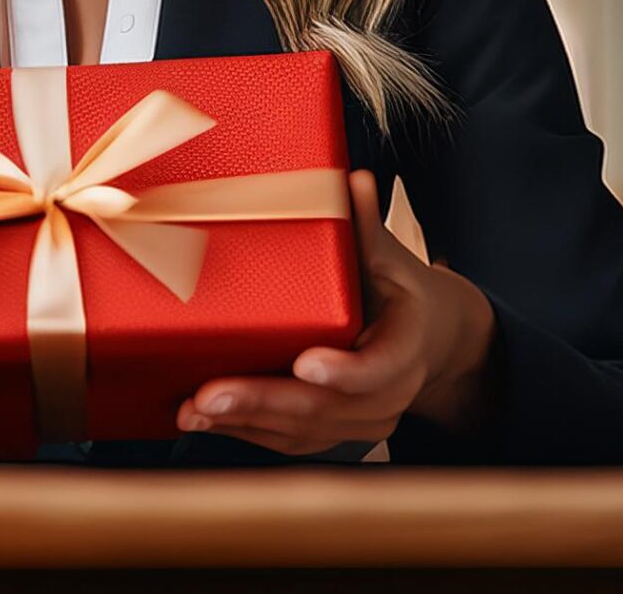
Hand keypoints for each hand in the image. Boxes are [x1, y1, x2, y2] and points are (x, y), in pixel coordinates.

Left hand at [175, 168, 496, 454]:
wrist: (429, 338)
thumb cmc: (398, 289)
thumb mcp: (391, 257)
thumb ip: (368, 227)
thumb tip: (355, 180)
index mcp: (407, 344)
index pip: (381, 367)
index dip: (345, 370)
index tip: (304, 362)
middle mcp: (391, 393)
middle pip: (328, 407)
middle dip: (265, 402)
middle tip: (209, 395)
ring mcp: (366, 420)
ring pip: (306, 431)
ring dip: (246, 423)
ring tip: (194, 410)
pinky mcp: (339, 432)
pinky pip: (293, 442)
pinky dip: (249, 434)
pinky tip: (207, 423)